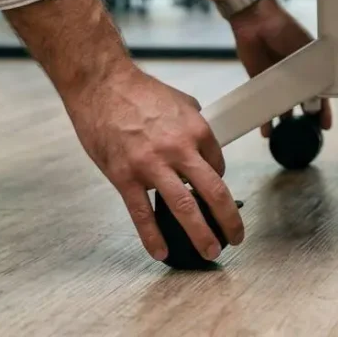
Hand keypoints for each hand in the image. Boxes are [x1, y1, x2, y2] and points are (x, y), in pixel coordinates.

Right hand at [64, 63, 241, 261]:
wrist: (101, 85)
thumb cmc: (139, 92)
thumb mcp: (181, 102)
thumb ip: (195, 123)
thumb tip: (204, 141)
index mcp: (197, 131)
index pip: (219, 168)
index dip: (219, 183)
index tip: (213, 194)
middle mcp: (179, 150)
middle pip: (214, 192)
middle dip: (228, 220)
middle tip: (236, 237)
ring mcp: (152, 165)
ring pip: (184, 208)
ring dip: (201, 234)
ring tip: (210, 251)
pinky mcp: (125, 176)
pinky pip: (142, 213)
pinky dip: (153, 236)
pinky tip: (162, 251)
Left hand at [228, 0, 332, 136]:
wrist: (257, 21)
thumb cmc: (285, 30)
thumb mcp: (306, 53)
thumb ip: (311, 76)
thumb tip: (319, 99)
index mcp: (312, 67)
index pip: (321, 94)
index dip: (323, 111)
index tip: (324, 126)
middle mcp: (296, 76)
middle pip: (302, 103)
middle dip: (304, 121)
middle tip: (306, 137)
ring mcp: (277, 79)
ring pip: (283, 106)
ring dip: (284, 122)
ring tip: (286, 138)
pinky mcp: (259, 81)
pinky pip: (263, 103)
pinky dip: (264, 117)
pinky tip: (266, 131)